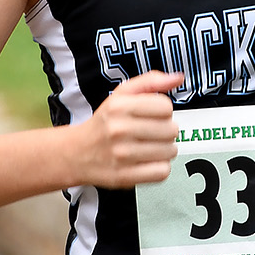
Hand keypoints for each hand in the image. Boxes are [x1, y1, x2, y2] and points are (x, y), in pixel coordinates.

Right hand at [75, 71, 181, 188]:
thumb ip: (150, 82)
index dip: (163, 110)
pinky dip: (159, 168)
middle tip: (151, 133)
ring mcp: (122, 155)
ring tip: (149, 147)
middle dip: (165, 131)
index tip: (153, 115)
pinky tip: (148, 161)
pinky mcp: (125, 176)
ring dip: (164, 150)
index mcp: (119, 106)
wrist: (77, 153)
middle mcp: (119, 130)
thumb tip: (177, 78)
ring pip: (170, 151)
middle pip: (171, 130)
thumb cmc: (104, 123)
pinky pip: (162, 171)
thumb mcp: (121, 94)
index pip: (166, 107)